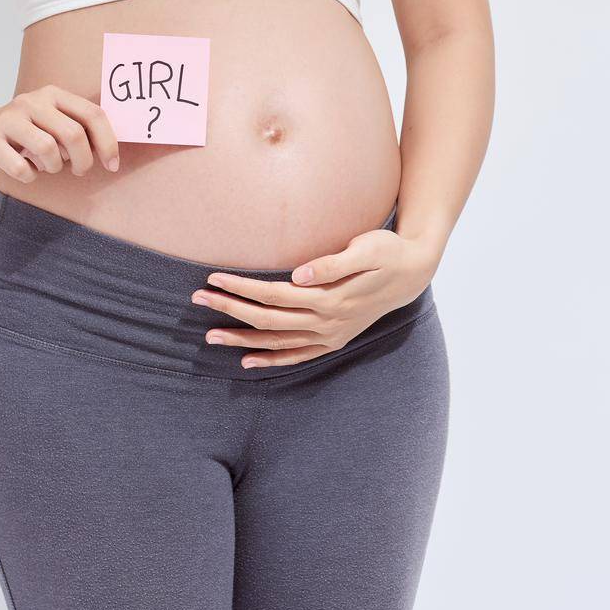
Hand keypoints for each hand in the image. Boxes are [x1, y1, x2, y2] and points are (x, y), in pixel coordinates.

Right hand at [0, 85, 120, 178]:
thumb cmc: (22, 134)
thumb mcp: (51, 123)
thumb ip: (78, 130)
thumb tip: (111, 152)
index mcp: (52, 94)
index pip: (93, 114)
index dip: (108, 142)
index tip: (112, 165)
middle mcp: (31, 102)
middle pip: (74, 134)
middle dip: (84, 160)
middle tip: (79, 170)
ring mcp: (8, 119)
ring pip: (49, 150)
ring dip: (53, 168)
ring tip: (45, 166)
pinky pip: (22, 168)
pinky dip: (29, 176)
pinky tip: (24, 170)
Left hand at [190, 224, 438, 368]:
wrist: (412, 273)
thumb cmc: (386, 252)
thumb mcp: (367, 249)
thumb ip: (333, 263)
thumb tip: (299, 274)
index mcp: (330, 298)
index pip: (273, 295)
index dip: (241, 287)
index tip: (213, 277)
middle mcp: (327, 322)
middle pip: (267, 319)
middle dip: (230, 310)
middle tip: (197, 300)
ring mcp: (330, 335)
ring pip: (277, 342)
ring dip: (242, 339)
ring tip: (210, 336)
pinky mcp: (333, 339)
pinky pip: (297, 356)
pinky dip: (271, 359)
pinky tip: (247, 361)